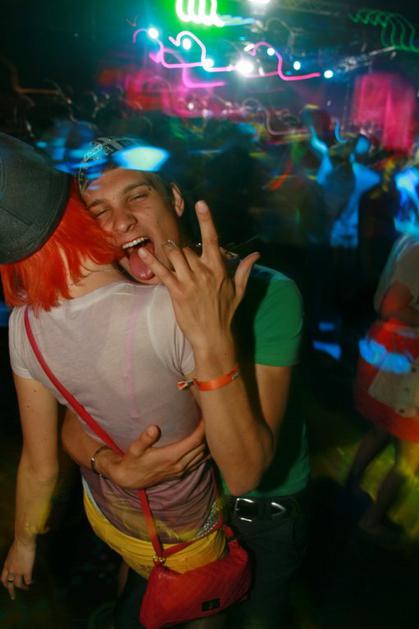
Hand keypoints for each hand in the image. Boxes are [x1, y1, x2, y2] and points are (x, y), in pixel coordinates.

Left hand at [1, 539, 35, 599]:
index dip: (5, 583)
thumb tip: (16, 561)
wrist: (23, 542)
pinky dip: (30, 582)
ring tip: (26, 588)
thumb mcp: (12, 553)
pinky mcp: (27, 571)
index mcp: (6, 565)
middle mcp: (11, 570)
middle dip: (11, 592)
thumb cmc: (18, 543)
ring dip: (22, 587)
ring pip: (18, 584)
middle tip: (13, 597)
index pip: (3, 578)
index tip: (8, 586)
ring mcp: (19, 571)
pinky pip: (28, 580)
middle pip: (9, 585)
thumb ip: (13, 559)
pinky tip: (33, 581)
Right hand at [103, 420, 208, 488]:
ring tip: (207, 429)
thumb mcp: (135, 449)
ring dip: (206, 443)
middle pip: (202, 448)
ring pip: (201, 456)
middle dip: (207, 434)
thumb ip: (145, 439)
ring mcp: (181, 470)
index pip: (194, 442)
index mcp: (171, 456)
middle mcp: (179, 465)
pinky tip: (202, 444)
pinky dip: (202, 453)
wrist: (130, 479)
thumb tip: (153, 428)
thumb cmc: (133, 460)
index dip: (202, 429)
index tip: (206, 416)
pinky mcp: (180, 473)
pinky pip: (197, 462)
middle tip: (209, 419)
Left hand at [138, 201, 258, 351]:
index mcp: (219, 269)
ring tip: (164, 249)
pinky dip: (152, 260)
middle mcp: (204, 271)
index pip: (212, 238)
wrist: (213, 337)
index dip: (206, 220)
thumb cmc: (226, 314)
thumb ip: (244, 270)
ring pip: (175, 254)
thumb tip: (256, 255)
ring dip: (168, 249)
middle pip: (187, 247)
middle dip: (181, 246)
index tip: (201, 203)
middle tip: (177, 251)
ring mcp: (190, 281)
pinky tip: (142, 251)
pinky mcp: (177, 292)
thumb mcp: (239, 291)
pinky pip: (163, 271)